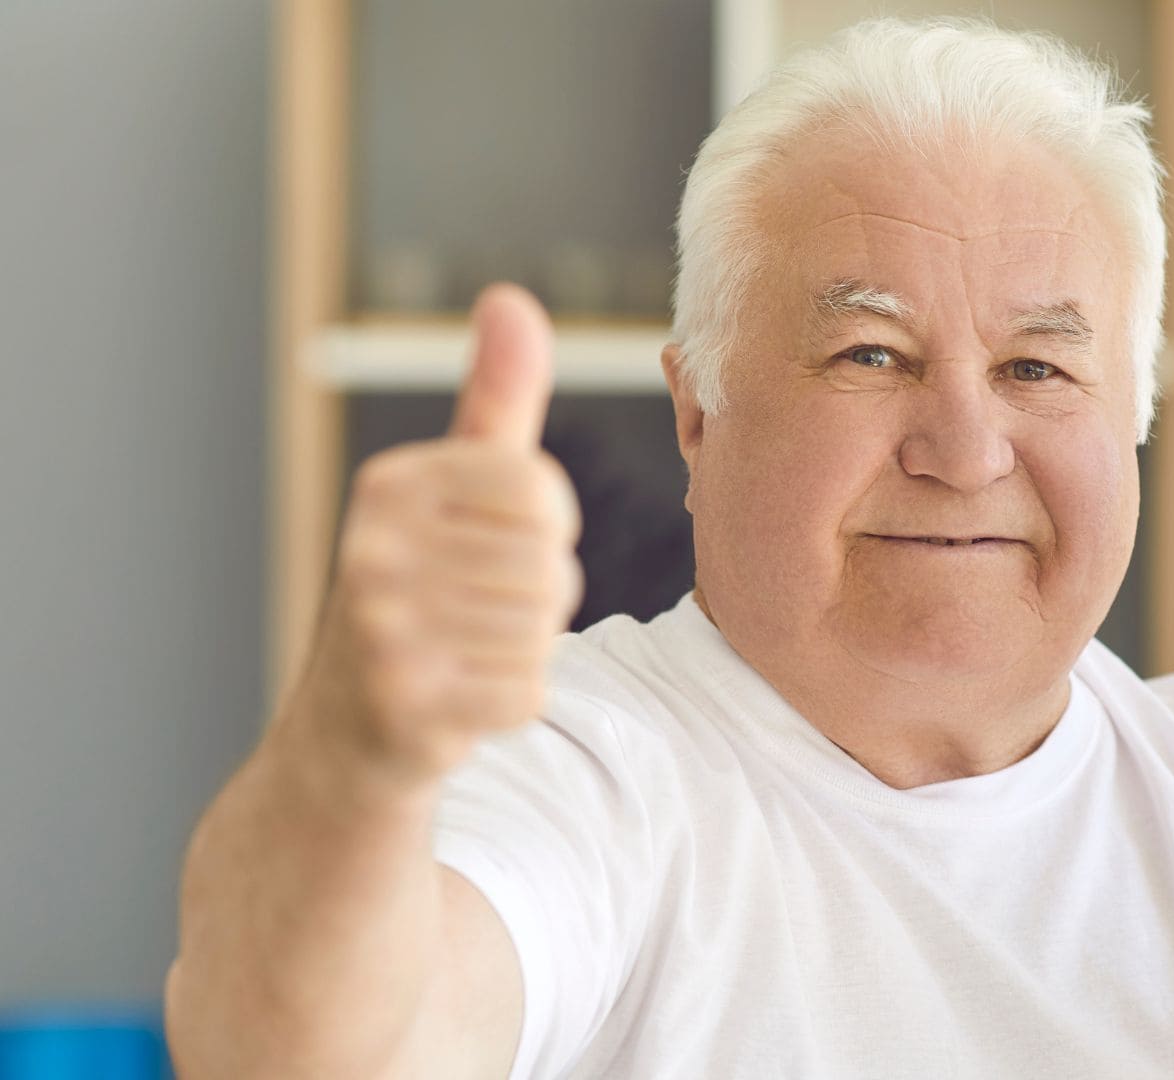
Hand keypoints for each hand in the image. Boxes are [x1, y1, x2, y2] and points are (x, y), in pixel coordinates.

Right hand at [286, 283, 584, 787]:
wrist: (343, 737)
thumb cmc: (417, 592)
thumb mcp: (448, 488)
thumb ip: (495, 396)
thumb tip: (512, 297)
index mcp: (389, 485)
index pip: (540, 491)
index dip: (543, 529)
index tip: (492, 548)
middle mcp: (373, 549)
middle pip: (550, 564)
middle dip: (535, 597)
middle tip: (471, 613)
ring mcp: (382, 631)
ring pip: (542, 630)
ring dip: (522, 649)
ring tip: (463, 650)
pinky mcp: (406, 707)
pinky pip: (529, 691)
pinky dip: (512, 701)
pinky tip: (460, 697)